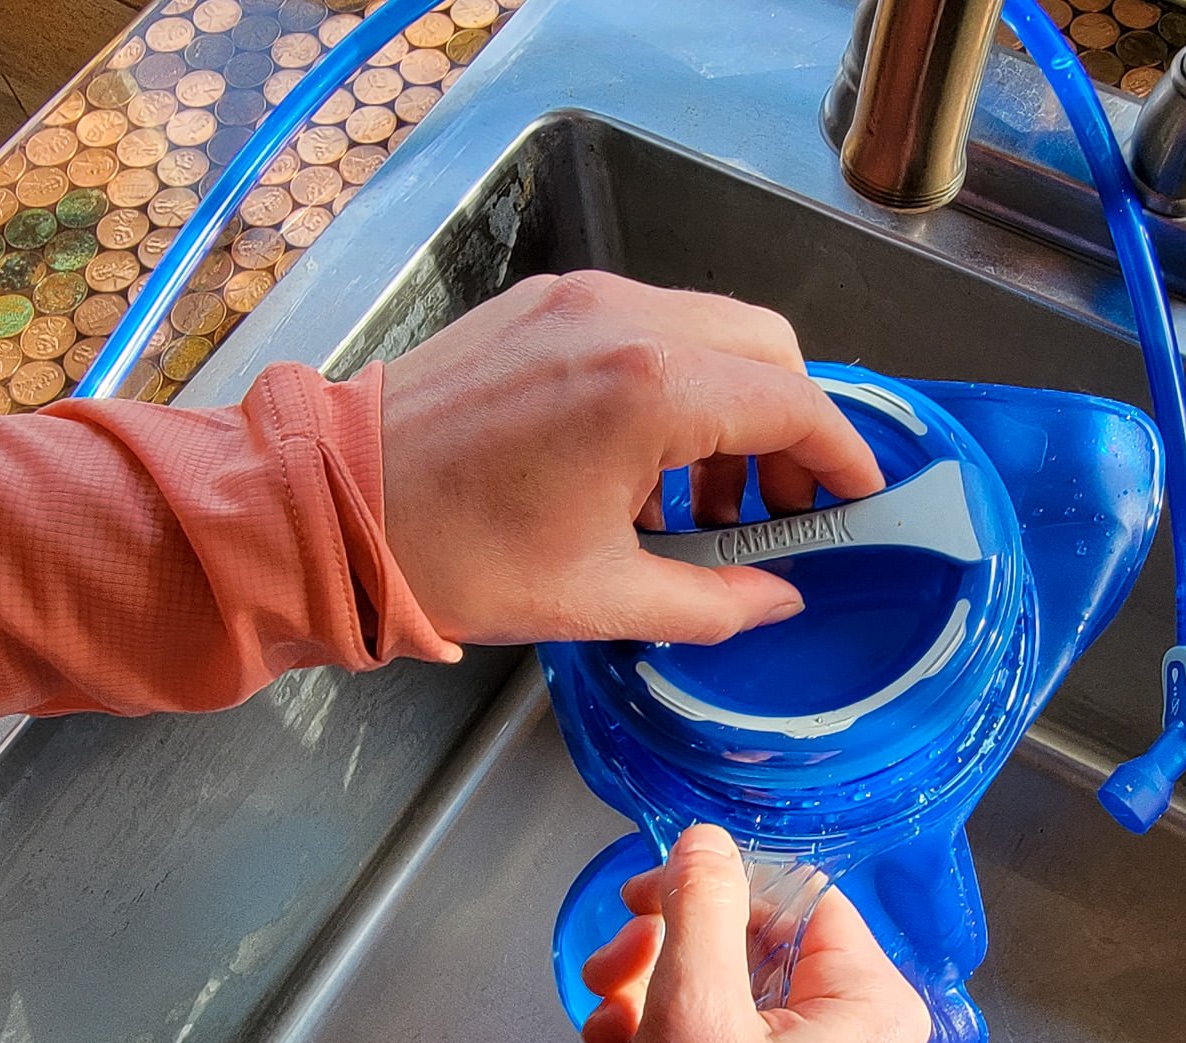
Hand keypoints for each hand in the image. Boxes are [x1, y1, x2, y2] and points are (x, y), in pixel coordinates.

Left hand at [380, 272, 882, 647]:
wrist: (328, 506)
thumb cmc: (458, 558)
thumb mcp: (600, 599)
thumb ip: (714, 599)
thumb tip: (779, 600)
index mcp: (650, 388)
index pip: (792, 403)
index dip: (841, 456)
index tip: (856, 501)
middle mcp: (623, 319)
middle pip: (764, 348)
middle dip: (791, 425)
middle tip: (779, 508)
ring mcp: (577, 300)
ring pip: (707, 328)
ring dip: (732, 405)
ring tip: (702, 503)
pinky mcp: (539, 303)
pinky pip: (644, 325)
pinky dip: (674, 382)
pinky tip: (643, 463)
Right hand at [573, 824, 929, 1042]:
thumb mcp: (693, 1009)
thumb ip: (700, 906)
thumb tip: (704, 841)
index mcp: (871, 1001)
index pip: (793, 893)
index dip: (708, 888)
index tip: (640, 902)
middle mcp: (864, 1037)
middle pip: (751, 947)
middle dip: (661, 961)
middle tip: (605, 982)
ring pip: (726, 1001)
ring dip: (648, 1011)